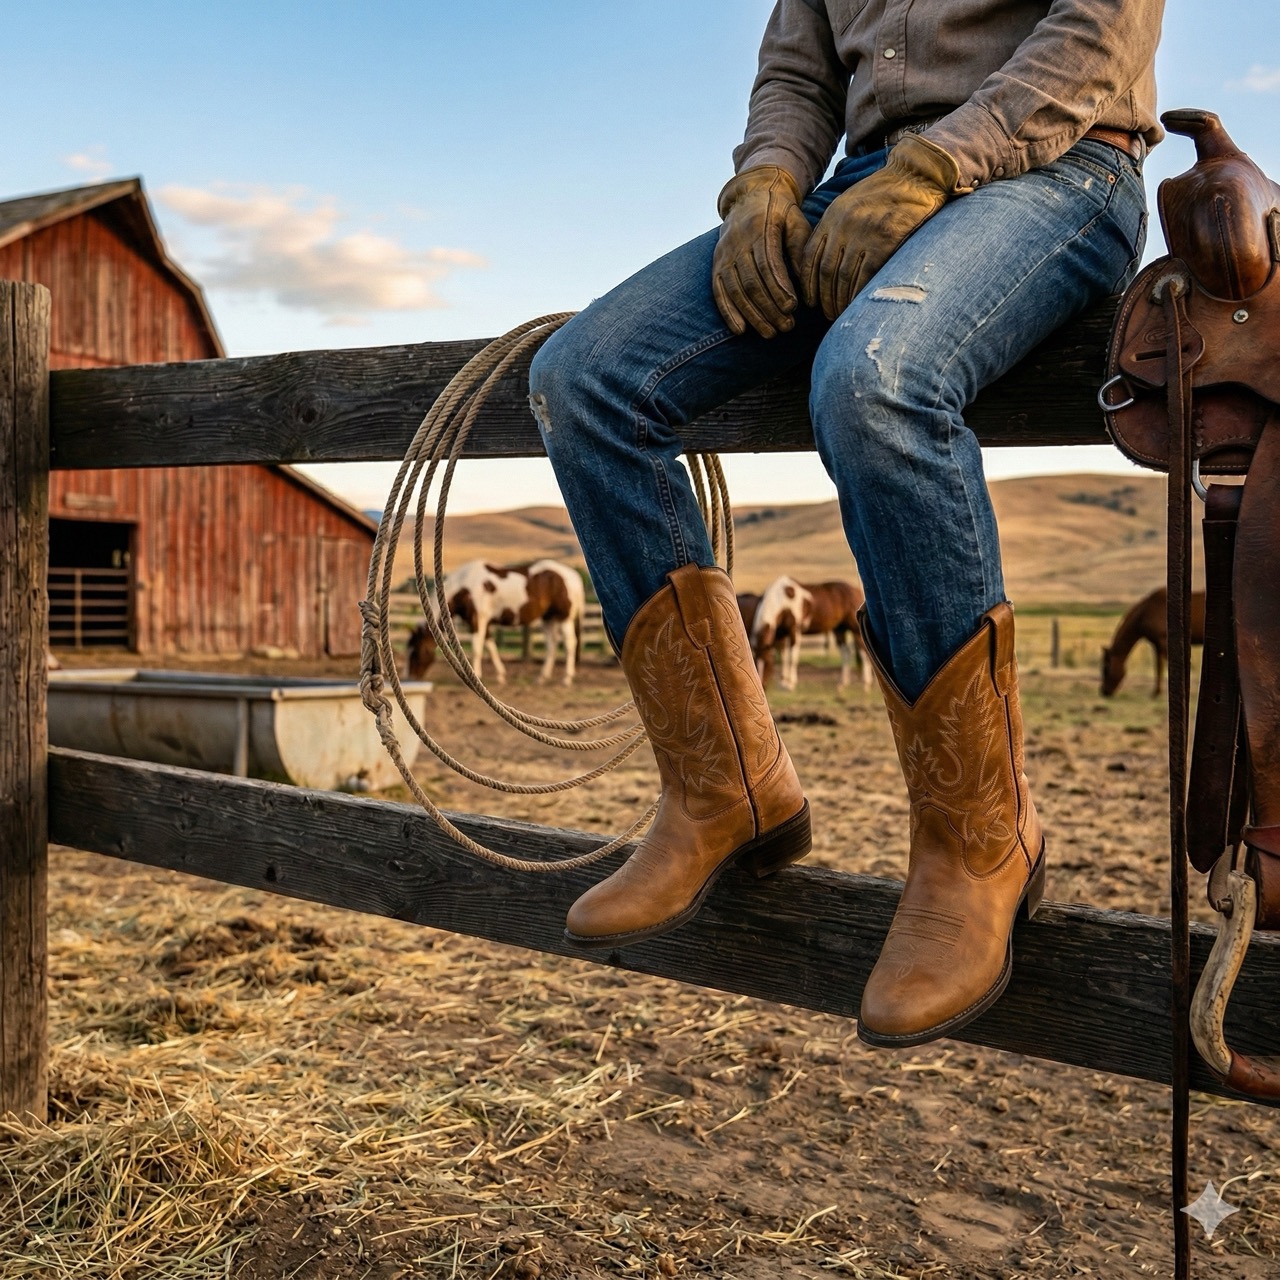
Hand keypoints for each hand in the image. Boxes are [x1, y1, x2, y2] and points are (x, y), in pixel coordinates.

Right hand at [711, 165, 811, 339]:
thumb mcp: (796, 222)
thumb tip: (806, 285)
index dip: (779, 288)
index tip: (792, 307)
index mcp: (760, 229)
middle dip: (769, 308)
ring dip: (753, 315)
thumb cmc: (780, 212)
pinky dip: (728, 312)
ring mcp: (724, 255)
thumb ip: (800, 250)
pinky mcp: (716, 265)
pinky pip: (719, 292)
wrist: (750, 195)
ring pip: (736, 291)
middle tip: (787, 327)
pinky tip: (740, 330)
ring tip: (770, 333)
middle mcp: (737, 243)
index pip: (768, 264)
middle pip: (752, 282)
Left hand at [799, 135, 963, 320]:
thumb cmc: (883, 193)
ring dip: (841, 301)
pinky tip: (859, 305)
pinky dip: (860, 294)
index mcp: (832, 216)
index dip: (808, 284)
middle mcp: (844, 225)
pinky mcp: (885, 239)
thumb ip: (834, 228)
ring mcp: (864, 232)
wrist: (916, 174)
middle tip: (827, 314)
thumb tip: (822, 263)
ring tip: (842, 314)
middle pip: (825, 271)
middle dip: (824, 298)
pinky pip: (867, 275)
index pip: (810, 257)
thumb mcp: (849, 203)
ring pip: (844, 277)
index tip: (809, 301)